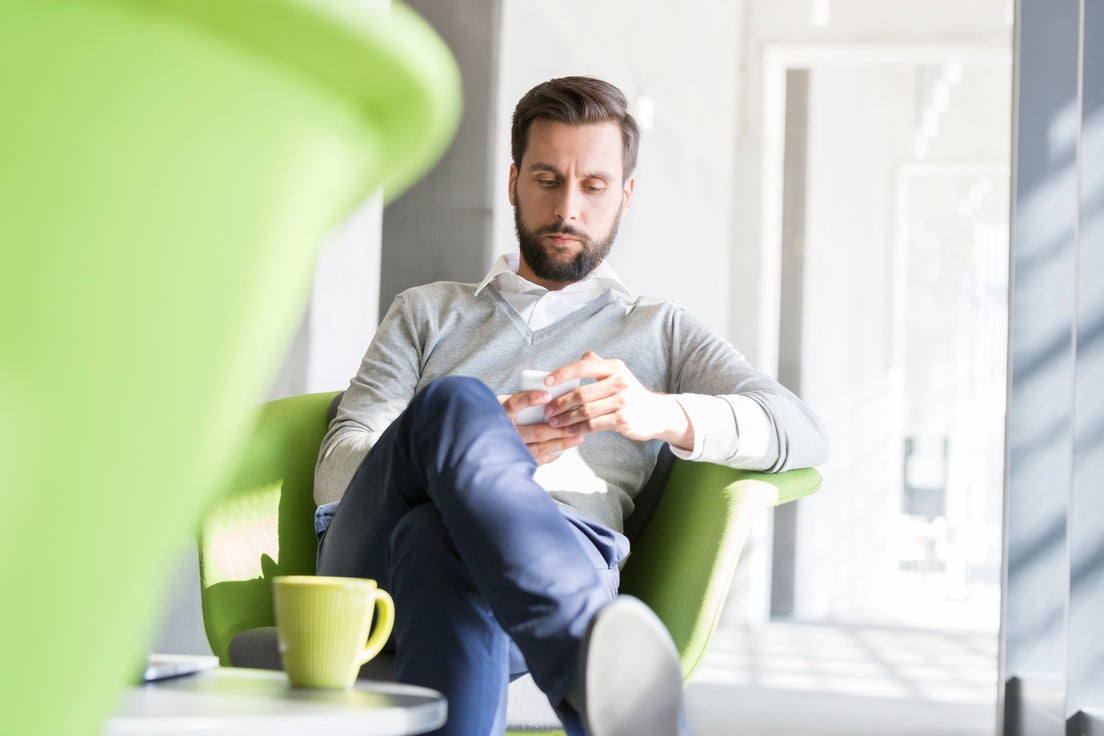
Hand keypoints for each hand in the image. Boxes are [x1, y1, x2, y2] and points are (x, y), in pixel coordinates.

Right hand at [499, 390, 584, 463]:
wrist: (483, 441)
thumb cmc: (499, 416)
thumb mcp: (503, 404)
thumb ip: (520, 399)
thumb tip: (547, 392)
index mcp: (500, 413)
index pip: (515, 404)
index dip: (530, 399)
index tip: (547, 395)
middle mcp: (505, 433)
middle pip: (535, 431)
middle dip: (559, 429)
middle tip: (575, 424)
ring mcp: (511, 449)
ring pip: (540, 447)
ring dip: (561, 443)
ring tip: (578, 438)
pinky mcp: (516, 461)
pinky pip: (537, 460)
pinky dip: (551, 455)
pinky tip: (563, 450)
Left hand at [541, 352, 693, 448]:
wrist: (656, 414)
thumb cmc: (630, 394)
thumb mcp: (618, 374)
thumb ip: (598, 365)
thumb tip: (579, 359)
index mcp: (614, 367)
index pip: (583, 366)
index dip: (562, 374)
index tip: (546, 382)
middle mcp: (619, 382)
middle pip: (581, 393)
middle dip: (560, 402)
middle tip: (547, 409)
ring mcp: (622, 401)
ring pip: (585, 411)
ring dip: (566, 418)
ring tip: (554, 422)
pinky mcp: (623, 419)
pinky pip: (594, 425)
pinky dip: (578, 428)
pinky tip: (570, 430)